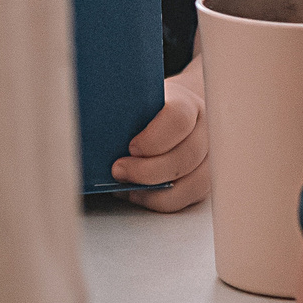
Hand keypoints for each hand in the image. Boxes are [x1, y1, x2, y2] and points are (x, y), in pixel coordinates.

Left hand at [114, 83, 208, 210]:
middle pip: (187, 156)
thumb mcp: (139, 101)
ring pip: (193, 183)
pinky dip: (162, 201)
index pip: (179, 119)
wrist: (175, 113)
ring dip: (156, 191)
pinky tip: (140, 195)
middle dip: (149, 170)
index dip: (154, 138)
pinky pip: (189, 198)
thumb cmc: (149, 109)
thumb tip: (93, 133)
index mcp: (187, 105)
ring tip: (127, 187)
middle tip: (118, 170)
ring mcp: (210, 158)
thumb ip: (126, 113)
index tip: (130, 147)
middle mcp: (205, 131)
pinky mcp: (206, 181)